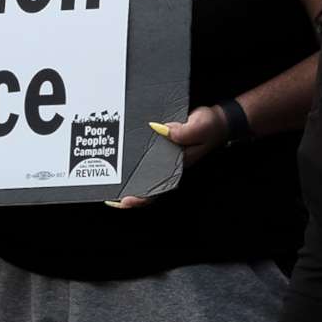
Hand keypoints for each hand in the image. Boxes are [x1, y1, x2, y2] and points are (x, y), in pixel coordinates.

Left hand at [110, 106, 229, 207]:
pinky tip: (116, 153)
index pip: (157, 188)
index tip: (125, 201)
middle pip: (143, 185)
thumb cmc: (211, 126)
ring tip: (103, 177)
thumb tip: (161, 129)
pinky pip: (142, 154)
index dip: (141, 197)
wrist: (218, 120)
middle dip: (124, 191)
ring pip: (140, 171)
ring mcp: (161, 157)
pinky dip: (129, 156)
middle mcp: (167, 165)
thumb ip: (184, 130)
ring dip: (123, 175)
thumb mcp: (201, 126)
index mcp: (176, 167)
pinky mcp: (158, 145)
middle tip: (107, 194)